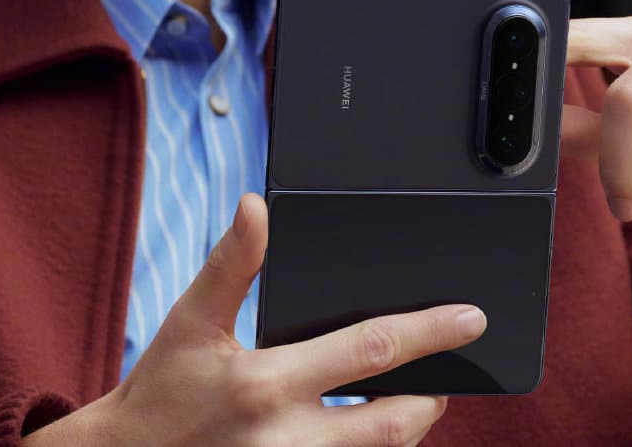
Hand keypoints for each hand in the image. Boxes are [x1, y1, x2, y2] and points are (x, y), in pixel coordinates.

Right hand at [22, 194, 486, 446]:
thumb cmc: (161, 390)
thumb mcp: (191, 321)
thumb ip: (231, 265)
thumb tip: (257, 208)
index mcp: (266, 384)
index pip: (371, 352)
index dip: (429, 332)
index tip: (470, 318)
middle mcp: (287, 440)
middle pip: (395, 422)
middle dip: (432, 396)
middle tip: (443, 375)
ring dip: (407, 425)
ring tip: (414, 397)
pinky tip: (372, 426)